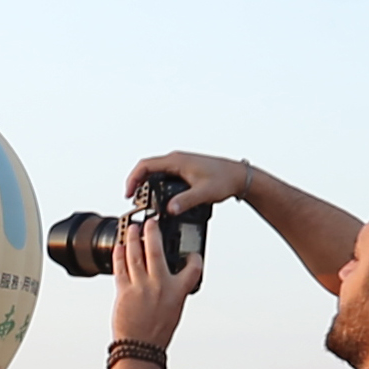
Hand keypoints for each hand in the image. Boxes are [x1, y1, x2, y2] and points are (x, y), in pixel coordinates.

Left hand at [113, 188, 203, 344]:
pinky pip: (120, 267)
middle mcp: (160, 286)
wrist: (139, 347)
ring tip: (134, 228)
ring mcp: (141, 286)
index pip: (192, 268)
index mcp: (178, 292)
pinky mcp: (123, 290)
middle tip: (152, 221)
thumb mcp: (174, 309)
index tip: (191, 253)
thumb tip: (171, 277)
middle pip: (156, 250)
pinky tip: (120, 246)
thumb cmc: (157, 332)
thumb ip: (173, 290)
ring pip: (135, 254)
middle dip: (153, 231)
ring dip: (134, 238)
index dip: (194, 258)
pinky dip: (120, 254)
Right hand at [129, 151, 252, 211]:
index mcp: (177, 161)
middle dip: (136, 182)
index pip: (145, 166)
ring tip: (142, 198)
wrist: (240, 177)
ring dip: (146, 183)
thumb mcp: (204, 193)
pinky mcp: (185, 170)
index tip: (129, 193)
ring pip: (156, 171)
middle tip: (132, 199)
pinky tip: (159, 196)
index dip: (133, 179)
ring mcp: (181, 164)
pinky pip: (164, 175)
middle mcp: (177, 160)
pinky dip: (156, 184)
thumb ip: (186, 202)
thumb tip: (170, 209)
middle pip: (147, 167)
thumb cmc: (225, 179)